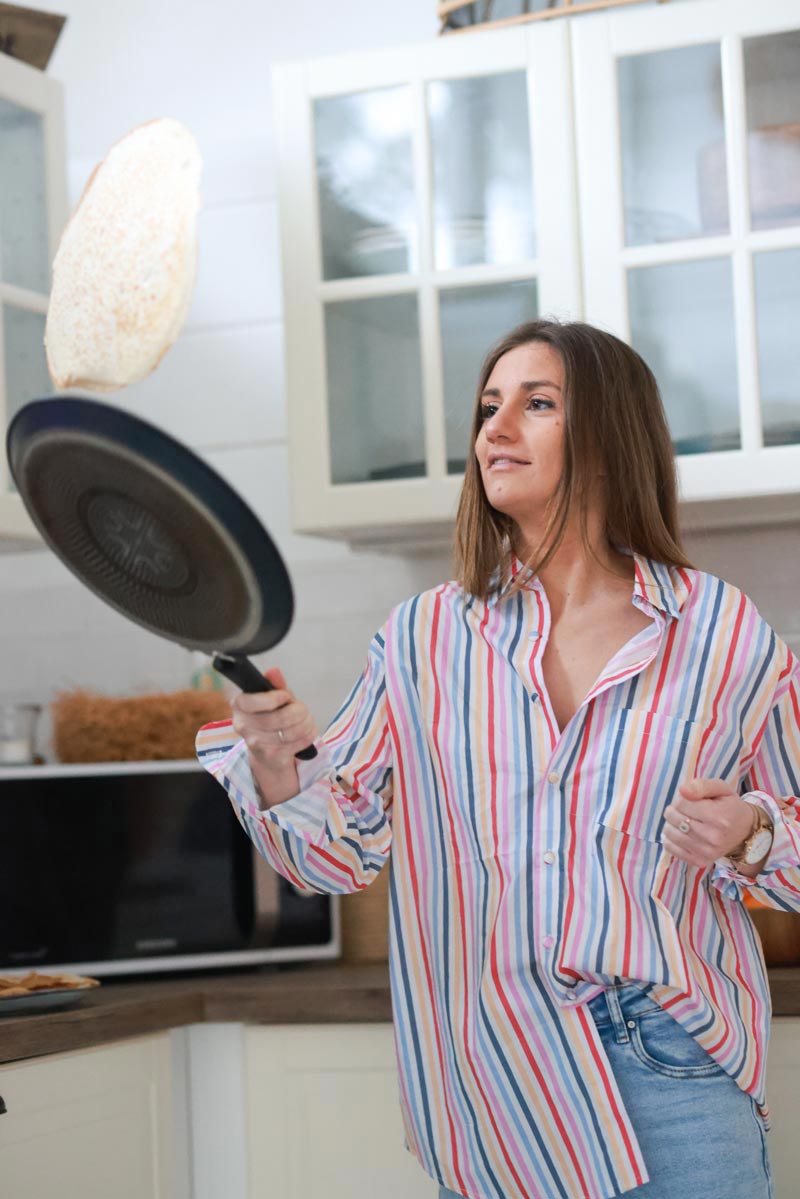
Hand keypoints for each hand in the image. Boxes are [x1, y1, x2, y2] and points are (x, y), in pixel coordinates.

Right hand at [230, 667, 317, 800]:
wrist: (269, 754)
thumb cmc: (271, 719)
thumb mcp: (273, 699)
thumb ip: (275, 685)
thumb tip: (273, 671)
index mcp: (239, 705)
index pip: (253, 701)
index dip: (275, 698)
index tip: (285, 697)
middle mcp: (243, 726)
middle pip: (281, 716)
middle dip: (300, 711)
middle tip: (301, 710)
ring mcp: (256, 743)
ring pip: (294, 730)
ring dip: (306, 723)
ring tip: (304, 721)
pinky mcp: (272, 757)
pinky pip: (300, 741)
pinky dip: (308, 735)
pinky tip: (304, 734)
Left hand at [661, 777, 756, 869]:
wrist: (745, 831)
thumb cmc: (730, 806)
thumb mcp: (721, 788)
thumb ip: (701, 785)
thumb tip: (682, 790)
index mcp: (718, 816)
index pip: (681, 802)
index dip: (682, 798)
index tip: (691, 799)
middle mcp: (713, 837)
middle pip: (673, 817)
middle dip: (675, 809)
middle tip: (687, 809)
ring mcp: (706, 852)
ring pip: (669, 832)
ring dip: (671, 823)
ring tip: (684, 820)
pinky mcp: (699, 861)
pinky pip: (670, 848)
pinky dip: (670, 838)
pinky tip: (681, 833)